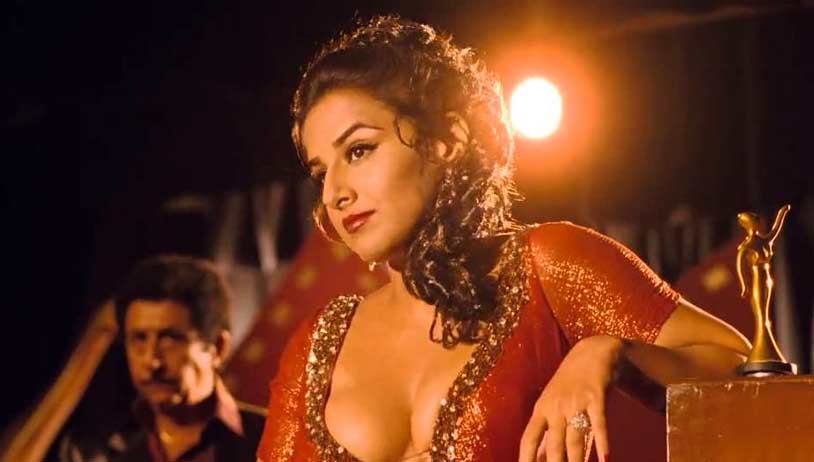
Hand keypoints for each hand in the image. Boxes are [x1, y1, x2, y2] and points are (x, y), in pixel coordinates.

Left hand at [519, 335, 623, 461]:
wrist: (592, 352)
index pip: (529, 438)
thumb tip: (538, 457)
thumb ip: (547, 431)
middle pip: (553, 443)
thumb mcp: (552, 404)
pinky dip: (603, 442)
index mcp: (542, 410)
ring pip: (575, 438)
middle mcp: (556, 407)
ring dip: (577, 461)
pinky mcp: (596, 397)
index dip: (526, 458)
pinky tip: (605, 458)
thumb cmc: (569, 384)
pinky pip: (599, 423)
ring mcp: (576, 402)